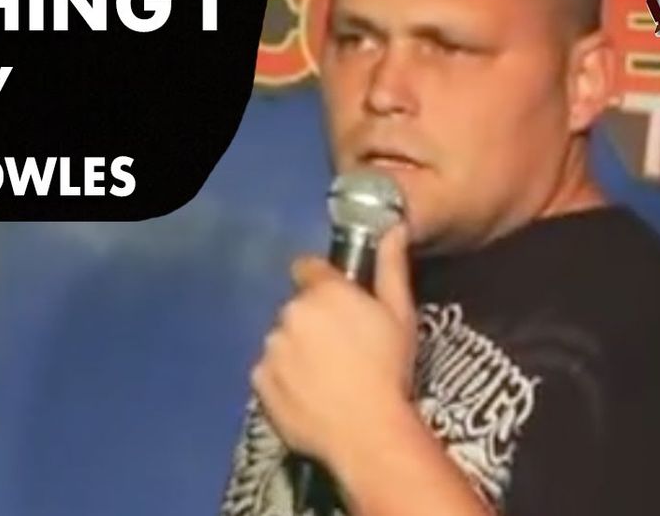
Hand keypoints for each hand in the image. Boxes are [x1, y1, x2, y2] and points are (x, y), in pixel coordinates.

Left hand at [251, 224, 417, 465]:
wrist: (367, 432)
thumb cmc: (389, 371)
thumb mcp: (400, 316)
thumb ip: (391, 268)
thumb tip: (393, 228)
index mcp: (324, 292)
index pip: (308, 268)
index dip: (322, 283)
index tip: (337, 304)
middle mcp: (290, 313)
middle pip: (297, 308)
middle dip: (312, 322)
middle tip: (340, 350)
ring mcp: (271, 348)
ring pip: (282, 340)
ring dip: (296, 350)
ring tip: (324, 378)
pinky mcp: (260, 380)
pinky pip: (269, 371)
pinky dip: (283, 379)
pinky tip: (308, 395)